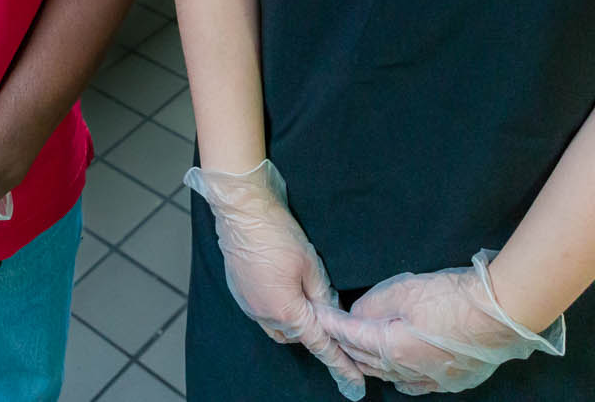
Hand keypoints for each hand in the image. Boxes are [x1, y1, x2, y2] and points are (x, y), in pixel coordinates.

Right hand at [185, 161, 368, 401]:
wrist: (242, 212)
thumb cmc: (278, 234)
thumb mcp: (311, 264)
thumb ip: (323, 295)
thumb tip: (330, 312)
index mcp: (286, 311)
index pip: (319, 345)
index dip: (339, 363)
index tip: (354, 382)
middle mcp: (264, 314)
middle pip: (297, 335)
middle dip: (313, 328)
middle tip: (326, 309)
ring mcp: (249, 305)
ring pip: (279, 325)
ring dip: (293, 318)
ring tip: (302, 294)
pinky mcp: (239, 293)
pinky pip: (262, 312)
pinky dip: (276, 307)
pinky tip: (281, 285)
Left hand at [319, 251, 562, 394]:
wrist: (501, 314)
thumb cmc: (452, 298)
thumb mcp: (405, 290)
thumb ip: (374, 304)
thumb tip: (358, 315)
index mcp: (391, 347)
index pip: (350, 335)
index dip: (332, 323)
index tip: (317, 315)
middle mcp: (406, 371)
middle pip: (365, 359)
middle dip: (345, 343)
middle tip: (332, 329)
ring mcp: (429, 380)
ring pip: (388, 374)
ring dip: (369, 361)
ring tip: (356, 348)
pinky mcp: (450, 381)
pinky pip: (414, 384)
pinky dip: (397, 376)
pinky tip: (395, 372)